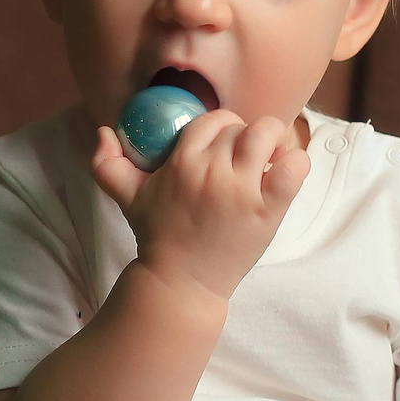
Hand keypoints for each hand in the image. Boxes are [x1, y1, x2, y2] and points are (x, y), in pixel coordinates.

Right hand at [88, 109, 308, 302]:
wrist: (181, 281)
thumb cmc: (157, 235)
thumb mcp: (126, 197)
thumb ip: (105, 164)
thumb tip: (103, 131)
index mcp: (182, 162)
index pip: (212, 120)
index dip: (222, 126)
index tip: (224, 144)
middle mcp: (212, 171)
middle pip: (241, 128)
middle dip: (245, 138)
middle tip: (245, 159)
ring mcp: (242, 190)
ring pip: (268, 134)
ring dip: (273, 141)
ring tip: (269, 159)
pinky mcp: (268, 210)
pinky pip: (294, 167)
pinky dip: (296, 161)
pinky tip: (284, 173)